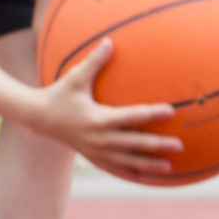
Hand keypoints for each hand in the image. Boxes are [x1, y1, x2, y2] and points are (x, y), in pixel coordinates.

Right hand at [34, 36, 182, 176]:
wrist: (38, 118)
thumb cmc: (59, 94)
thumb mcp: (76, 77)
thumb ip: (95, 61)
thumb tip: (110, 41)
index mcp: (97, 118)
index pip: (131, 116)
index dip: (151, 113)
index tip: (171, 110)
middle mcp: (98, 138)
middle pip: (134, 144)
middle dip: (157, 145)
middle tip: (180, 145)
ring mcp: (95, 151)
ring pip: (126, 161)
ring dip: (148, 164)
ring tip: (169, 167)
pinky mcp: (92, 157)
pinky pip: (114, 169)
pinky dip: (130, 174)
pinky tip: (146, 178)